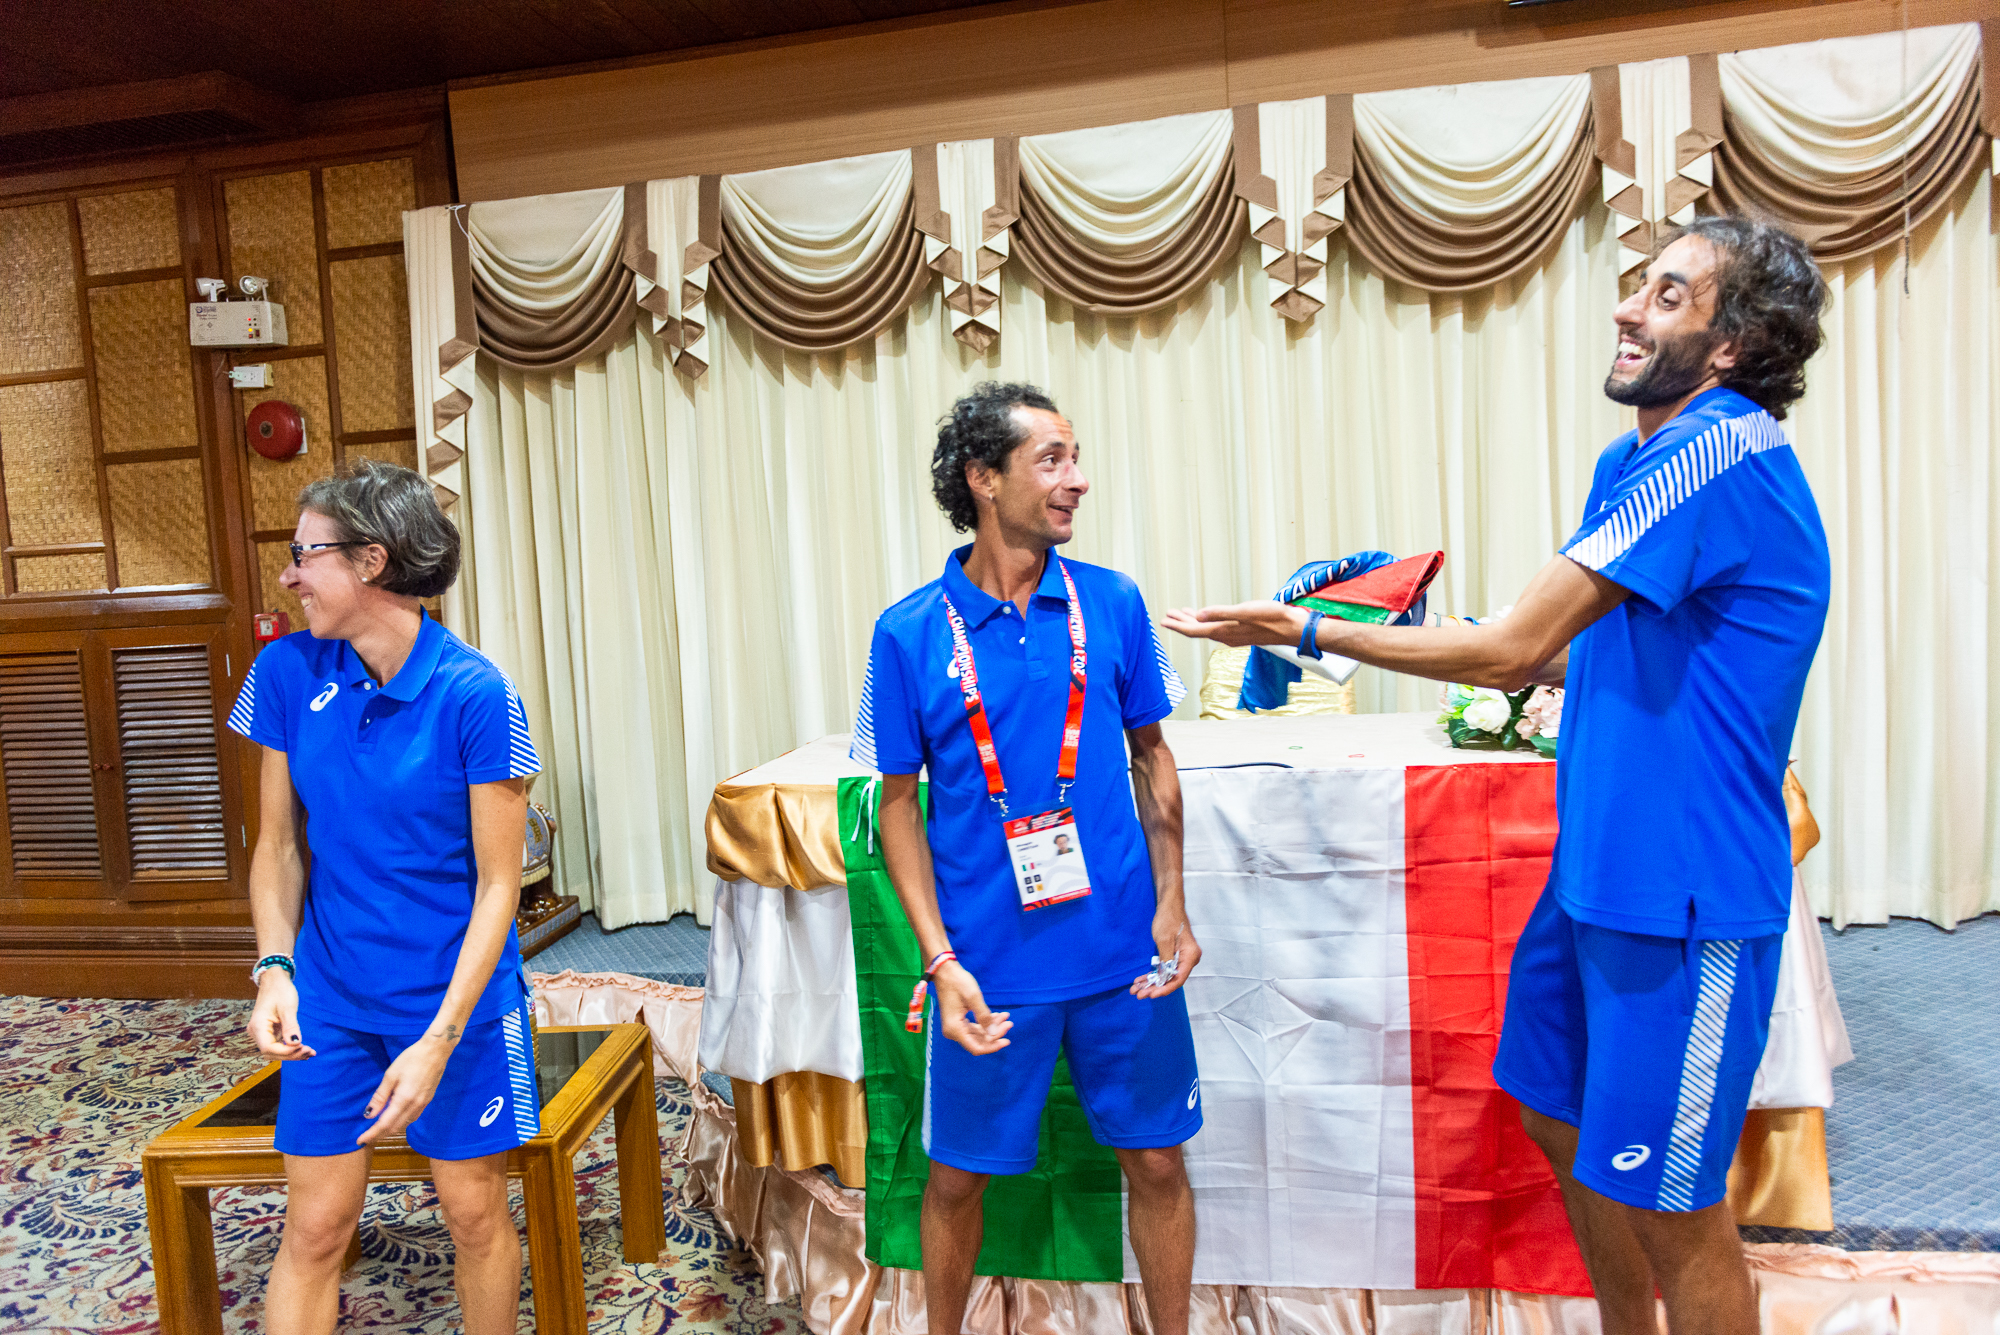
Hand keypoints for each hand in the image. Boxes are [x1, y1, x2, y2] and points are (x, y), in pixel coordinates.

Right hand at [247, 972, 315, 1060]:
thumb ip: (291, 1027)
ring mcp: (262, 1033)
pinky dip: (290, 1048)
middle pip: (272, 1053)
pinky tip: (303, 1050)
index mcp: (257, 1026)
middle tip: (310, 1052)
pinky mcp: (269, 1032)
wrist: (274, 980)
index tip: (303, 1048)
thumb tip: (296, 1044)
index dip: (286, 1052)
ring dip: (292, 1054)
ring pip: (275, 1051)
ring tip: (310, 1053)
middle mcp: (256, 1032)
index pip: (269, 1048)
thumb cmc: (280, 990)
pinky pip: (278, 1045)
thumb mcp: (287, 1008)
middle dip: (291, 1055)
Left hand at [357, 1032, 455, 1144]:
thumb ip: (380, 1096)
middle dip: (379, 1135)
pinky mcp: (427, 1101)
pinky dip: (400, 1123)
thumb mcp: (391, 1075)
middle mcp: (415, 1106)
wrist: (436, 1051)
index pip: (385, 1123)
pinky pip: (412, 1118)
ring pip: (404, 1125)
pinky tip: (394, 1119)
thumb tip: (369, 1114)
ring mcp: (423, 1104)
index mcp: (404, 1099)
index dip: (372, 1134)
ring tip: (377, 1130)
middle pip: (395, 1128)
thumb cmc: (411, 1059)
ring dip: (390, 1130)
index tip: (359, 1140)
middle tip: (366, 1137)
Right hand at [931, 962, 1012, 1055]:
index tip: (1007, 1041)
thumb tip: (994, 1034)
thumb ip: (984, 1017)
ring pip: (978, 1034)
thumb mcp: (973, 997)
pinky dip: (986, 1022)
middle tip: (1009, 1023)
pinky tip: (997, 1015)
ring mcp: (955, 1027)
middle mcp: (953, 1032)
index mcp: (954, 1029)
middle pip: (978, 1041)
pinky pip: (975, 1027)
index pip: (976, 1047)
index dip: (992, 1047)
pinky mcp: (958, 1021)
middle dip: (995, 1033)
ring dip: (992, 1027)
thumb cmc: (958, 982)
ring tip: (1005, 1017)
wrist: (945, 971)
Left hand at [1131, 916, 1201, 998]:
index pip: (1179, 979)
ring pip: (1166, 976)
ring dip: (1151, 983)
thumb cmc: (1168, 919)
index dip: (1165, 989)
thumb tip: (1163, 978)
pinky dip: (1152, 975)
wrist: (1168, 905)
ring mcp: (1180, 958)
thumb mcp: (1165, 940)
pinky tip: (1140, 981)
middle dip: (1154, 988)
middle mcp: (1188, 959)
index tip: (1151, 994)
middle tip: (1139, 994)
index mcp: (1190, 956)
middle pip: (1172, 980)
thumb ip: (1165, 960)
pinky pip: (1163, 969)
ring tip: (1136, 990)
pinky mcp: (1172, 956)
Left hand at [1161, 601, 1307, 648]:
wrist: (1293, 628)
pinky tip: (1207, 617)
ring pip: (1206, 629)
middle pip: (1197, 631)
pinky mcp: (1241, 632)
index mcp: (1224, 631)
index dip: (1177, 625)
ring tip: (1181, 614)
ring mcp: (1233, 636)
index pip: (1194, 630)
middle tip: (1167, 615)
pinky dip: (1206, 622)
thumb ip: (1221, 613)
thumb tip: (1199, 616)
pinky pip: (1216, 628)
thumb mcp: (1245, 611)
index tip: (1164, 620)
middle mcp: (1226, 636)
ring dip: (1193, 622)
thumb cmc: (1273, 617)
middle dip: (1181, 623)